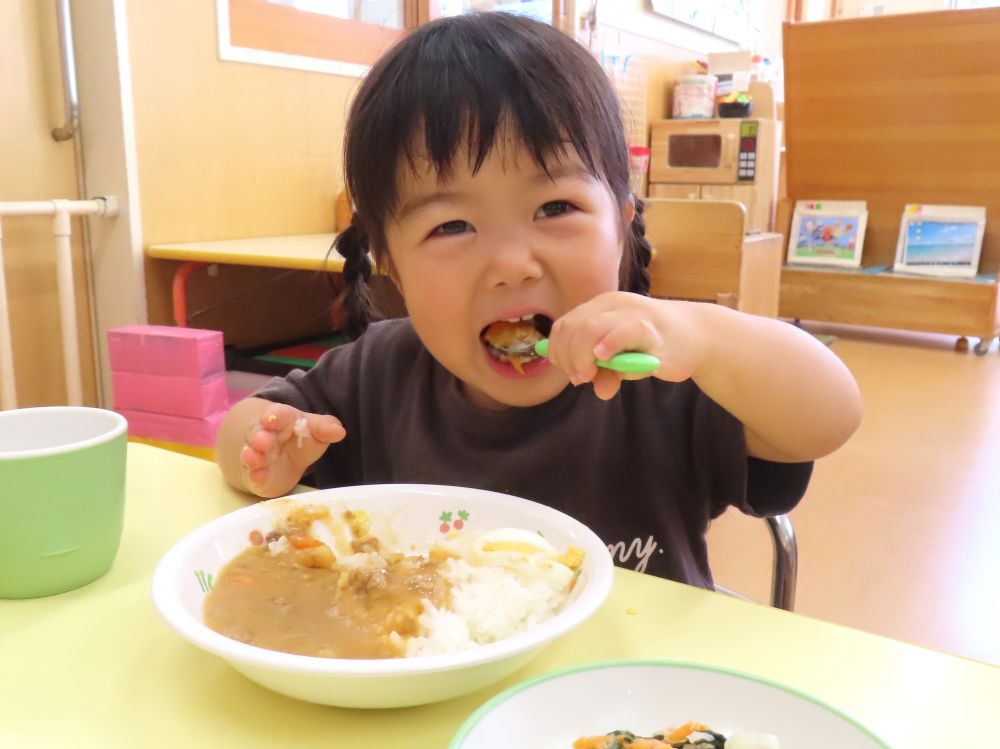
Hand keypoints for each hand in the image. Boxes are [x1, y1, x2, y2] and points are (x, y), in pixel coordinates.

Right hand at [239, 403, 345, 496]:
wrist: (285, 458)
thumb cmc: (301, 439)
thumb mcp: (315, 430)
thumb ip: (326, 428)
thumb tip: (340, 432)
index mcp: (280, 420)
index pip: (277, 414)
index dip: (274, 416)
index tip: (271, 418)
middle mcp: (265, 436)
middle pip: (259, 434)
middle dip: (260, 438)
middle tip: (262, 441)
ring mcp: (259, 456)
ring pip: (251, 454)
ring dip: (252, 457)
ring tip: (253, 458)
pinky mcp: (257, 476)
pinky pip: (253, 477)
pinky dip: (255, 477)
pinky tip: (257, 478)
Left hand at [545, 292, 707, 399]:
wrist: (698, 335)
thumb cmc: (656, 346)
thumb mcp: (624, 360)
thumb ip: (608, 372)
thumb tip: (600, 391)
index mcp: (600, 307)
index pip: (564, 326)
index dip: (558, 351)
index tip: (570, 372)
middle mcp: (612, 305)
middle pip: (572, 328)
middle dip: (568, 357)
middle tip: (580, 378)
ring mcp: (631, 313)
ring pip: (590, 328)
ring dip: (581, 356)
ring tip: (590, 375)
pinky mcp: (651, 327)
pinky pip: (624, 331)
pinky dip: (609, 344)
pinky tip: (603, 356)